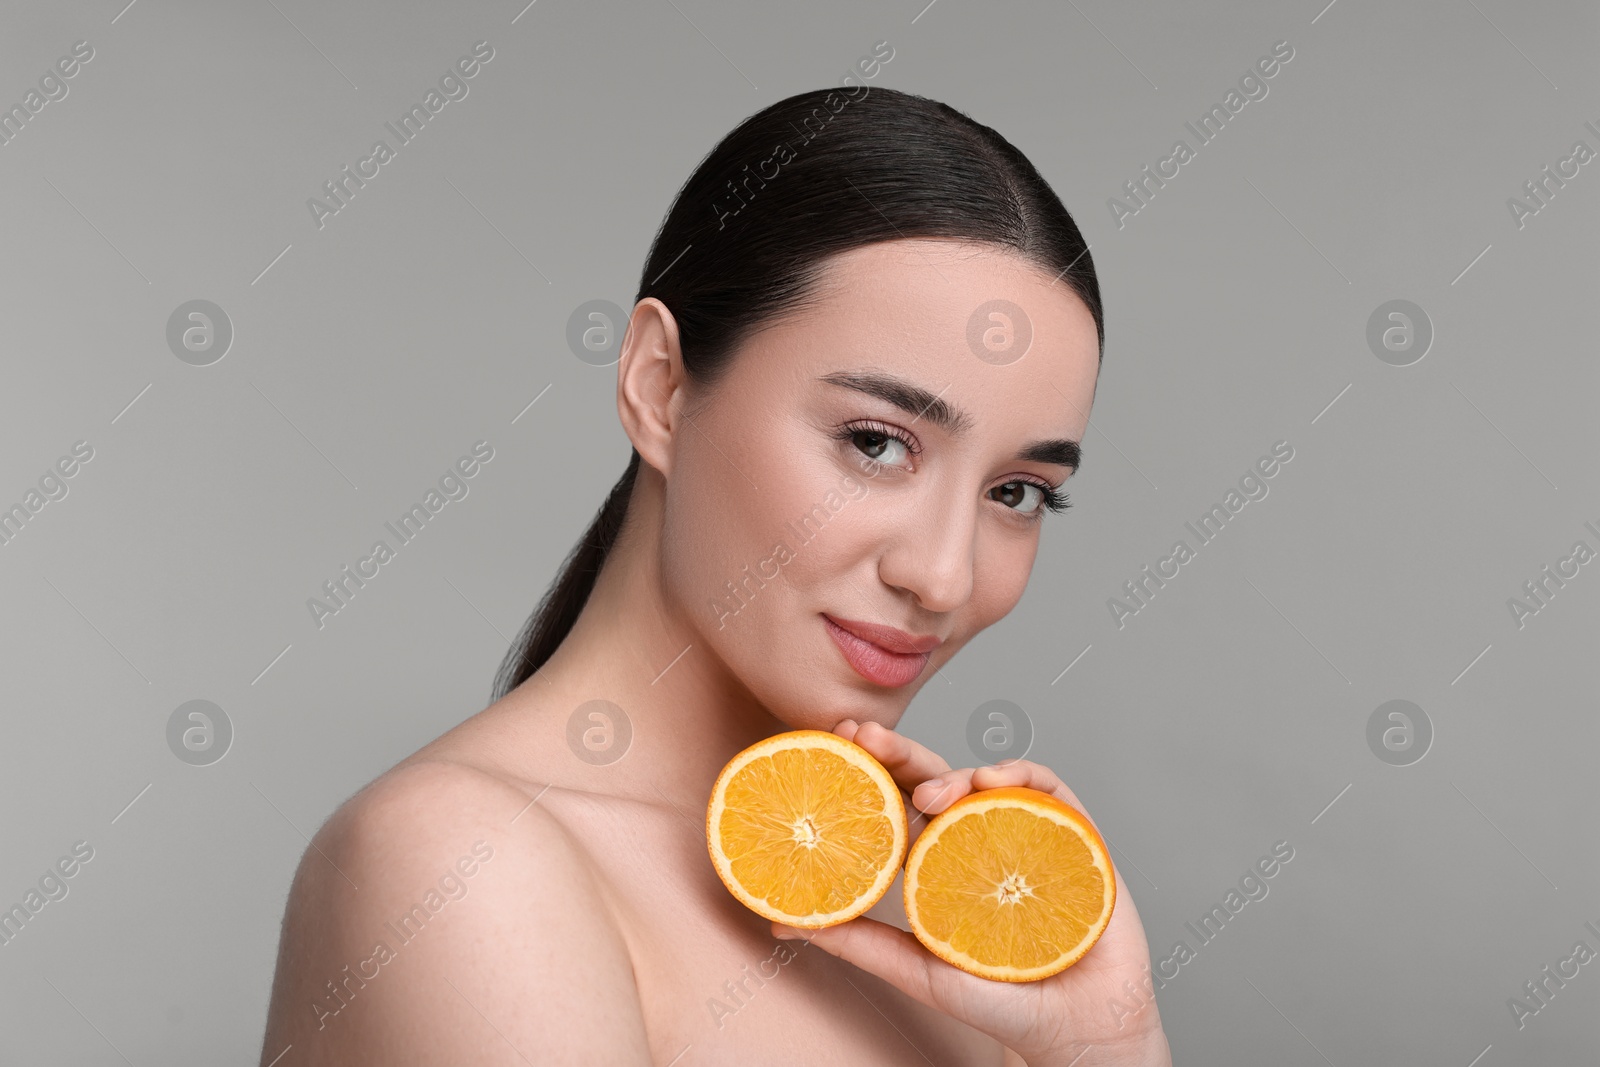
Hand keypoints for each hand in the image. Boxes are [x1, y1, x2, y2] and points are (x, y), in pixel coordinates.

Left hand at [771, 720, 1170, 1066]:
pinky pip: (1048, 791)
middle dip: (899, 751)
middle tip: (865, 735)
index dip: (869, 770)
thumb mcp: (916, 969)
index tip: (836, 743)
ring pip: (985, 780)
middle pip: (935, 781)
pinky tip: (996, 781)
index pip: (897, 804)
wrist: (1081, 1031)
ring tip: (929, 793)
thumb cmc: (1003, 1002)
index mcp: (938, 861)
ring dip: (953, 771)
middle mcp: (978, 839)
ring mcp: (1025, 833)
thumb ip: (856, 942)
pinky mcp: (1075, 836)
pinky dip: (1022, 775)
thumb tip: (781, 924)